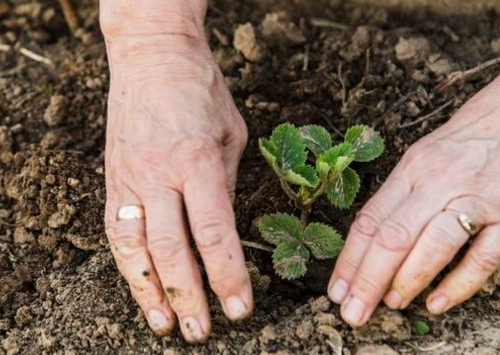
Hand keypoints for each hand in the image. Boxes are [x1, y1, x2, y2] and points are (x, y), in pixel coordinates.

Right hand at [101, 17, 251, 341]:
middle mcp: (159, 176)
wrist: (153, 56)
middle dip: (189, 296)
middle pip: (172, 251)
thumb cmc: (202, 92)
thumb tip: (224, 228)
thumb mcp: (231, 135)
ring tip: (164, 324)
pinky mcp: (114, 179)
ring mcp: (130, 179)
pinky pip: (117, 230)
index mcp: (197, 162)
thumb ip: (226, 185)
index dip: (228, 276)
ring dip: (149, 292)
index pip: (214, 233)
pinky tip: (140, 288)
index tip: (240, 307)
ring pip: (135, 249)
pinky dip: (128, 266)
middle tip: (202, 331)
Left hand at [328, 76, 499, 325]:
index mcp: (410, 171)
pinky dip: (459, 283)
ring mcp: (476, 198)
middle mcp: (438, 183)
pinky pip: (484, 255)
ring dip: (408, 279)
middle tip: (353, 313)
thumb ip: (395, 200)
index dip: (349, 259)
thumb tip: (367, 248)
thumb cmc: (456, 148)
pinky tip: (437, 302)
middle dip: (368, 279)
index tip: (336, 291)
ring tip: (390, 304)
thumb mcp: (418, 162)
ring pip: (434, 243)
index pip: (370, 220)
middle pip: (394, 235)